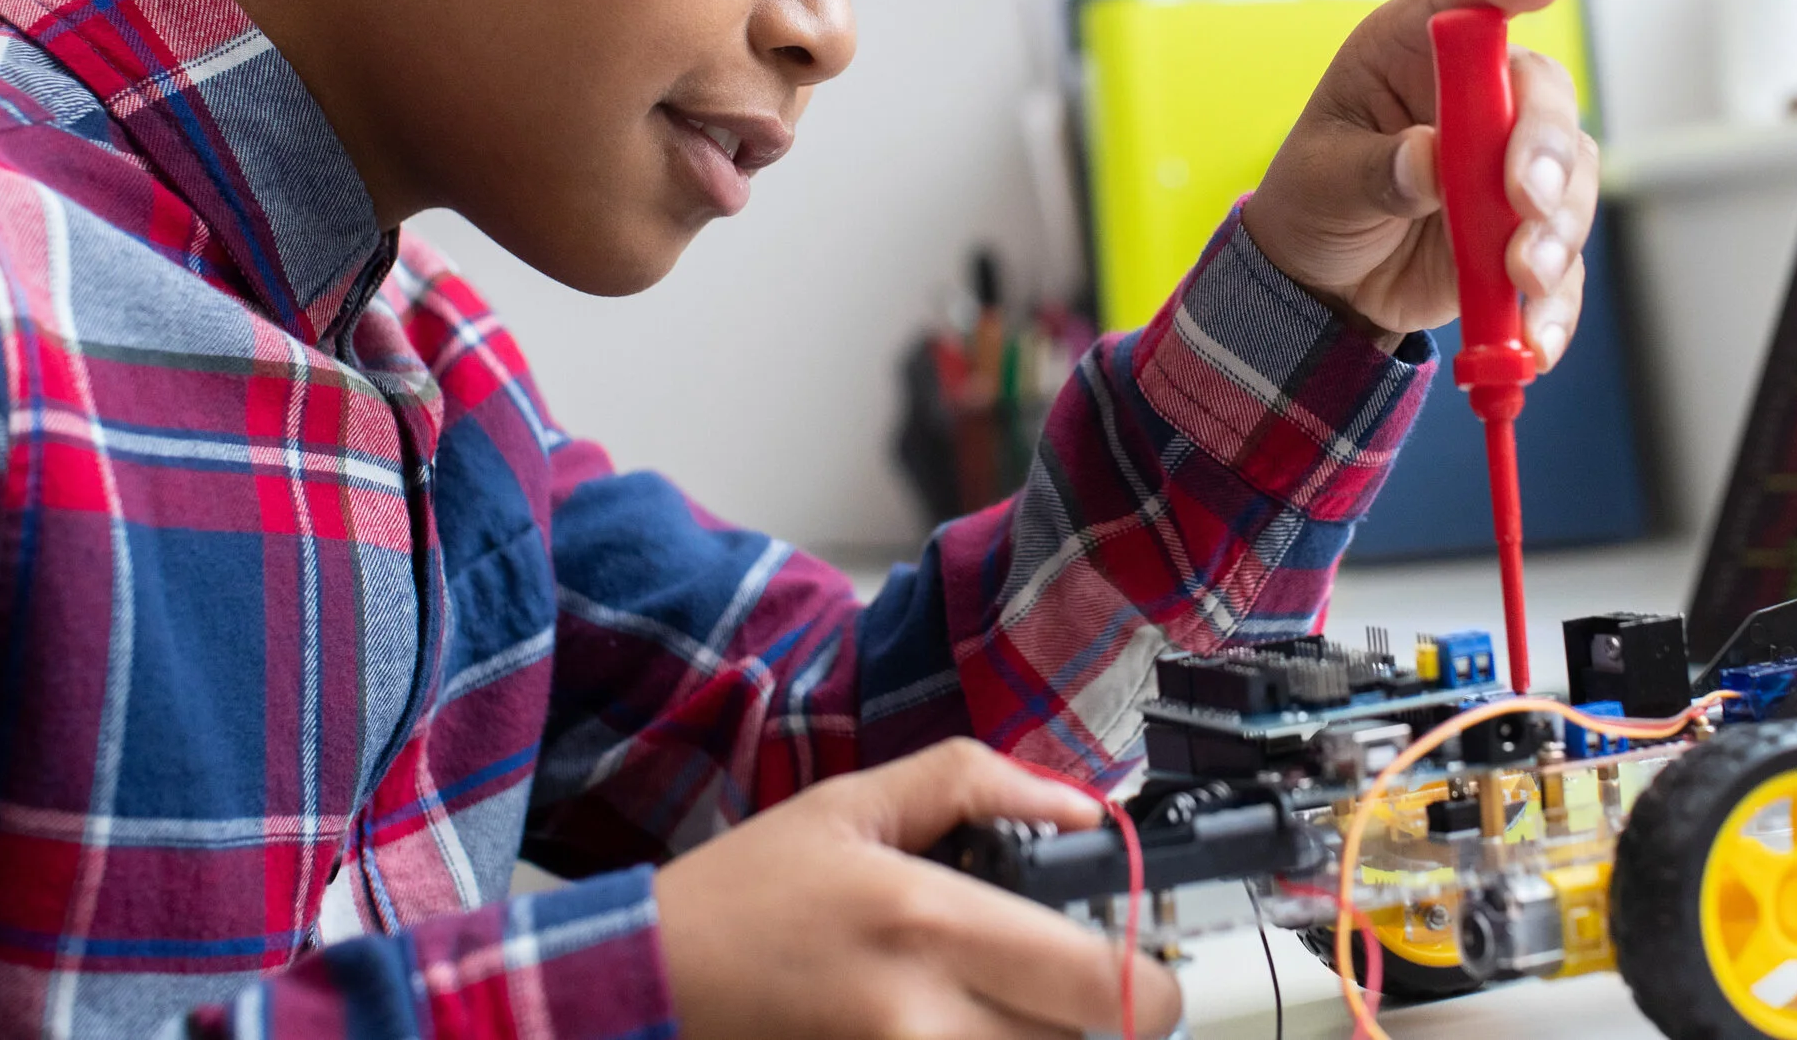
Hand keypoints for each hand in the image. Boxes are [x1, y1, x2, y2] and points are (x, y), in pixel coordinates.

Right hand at [654, 738, 1182, 1038]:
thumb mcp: (854, 803)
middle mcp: (923, 1017)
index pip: (1102, 982)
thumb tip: (1080, 804)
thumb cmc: (748, 893)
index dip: (1149, 980)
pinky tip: (961, 1024)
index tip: (1139, 958)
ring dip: (1040, 1039)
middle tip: (1064, 978)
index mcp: (930, 921)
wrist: (648, 982)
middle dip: (1098, 1013)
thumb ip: (973, 783)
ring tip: (1002, 1000)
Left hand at [1240, 0, 1598, 365]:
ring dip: (1557, 229)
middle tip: (1526, 199)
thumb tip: (1430, 159)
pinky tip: (1533, 342)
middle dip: (1546, 148)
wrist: (1320, 285)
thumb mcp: (1322, 182)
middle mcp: (1474, 97)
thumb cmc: (1312, 203)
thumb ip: (1376, 169)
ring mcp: (1508, 165)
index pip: (1463, 0)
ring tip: (1523, 276)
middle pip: (1541, 96)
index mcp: (1410, 53)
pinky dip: (1554, 303)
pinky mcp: (1525, 232)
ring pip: (1571, 179)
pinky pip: (1562, 261)